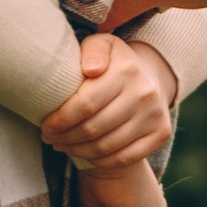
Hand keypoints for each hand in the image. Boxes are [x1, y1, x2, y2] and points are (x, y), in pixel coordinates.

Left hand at [42, 33, 173, 170]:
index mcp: (126, 70)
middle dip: (65, 137)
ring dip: (77, 150)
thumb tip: (90, 69)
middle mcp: (144, 94)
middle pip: (93, 128)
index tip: (45, 125)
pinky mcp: (161, 134)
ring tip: (62, 145)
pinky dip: (99, 161)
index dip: (60, 120)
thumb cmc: (113, 63)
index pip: (85, 104)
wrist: (150, 75)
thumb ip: (92, 51)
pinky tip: (84, 154)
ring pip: (106, 146)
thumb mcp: (101, 45)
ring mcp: (155, 116)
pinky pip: (124, 158)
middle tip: (50, 137)